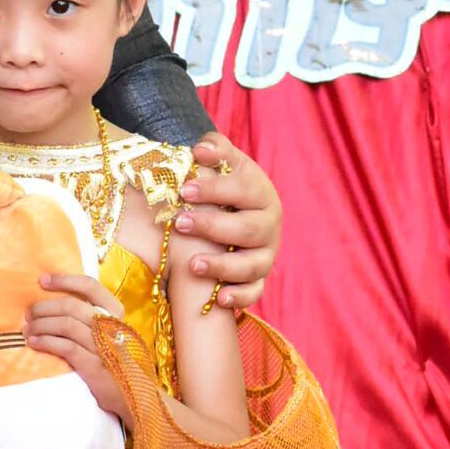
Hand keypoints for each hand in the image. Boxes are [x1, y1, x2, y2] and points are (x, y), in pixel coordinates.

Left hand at [26, 272, 130, 418]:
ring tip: (27, 330)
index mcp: (116, 313)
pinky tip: (34, 343)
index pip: (90, 286)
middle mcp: (113, 326)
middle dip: (43, 307)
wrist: (135, 397)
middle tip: (29, 314)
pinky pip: (66, 347)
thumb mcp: (110, 333)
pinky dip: (46, 342)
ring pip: (66, 325)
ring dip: (40, 325)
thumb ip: (91, 317)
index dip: (64, 280)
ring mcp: (105, 346)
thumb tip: (56, 301)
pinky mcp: (96, 367)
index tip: (42, 281)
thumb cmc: (116, 362)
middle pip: (71, 306)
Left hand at [172, 132, 280, 308]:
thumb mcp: (224, 163)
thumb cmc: (225, 186)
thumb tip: (201, 151)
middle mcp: (269, 226)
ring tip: (193, 265)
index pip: (244, 190)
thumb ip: (215, 149)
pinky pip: (254, 292)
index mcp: (262, 194)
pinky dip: (239, 298)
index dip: (215, 190)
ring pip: (252, 265)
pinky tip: (219, 299)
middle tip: (180, 223)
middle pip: (248, 230)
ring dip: (223, 266)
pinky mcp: (258, 279)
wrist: (238, 212)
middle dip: (213, 227)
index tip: (185, 189)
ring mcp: (265, 254)